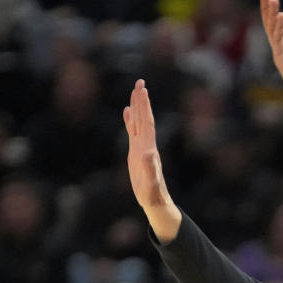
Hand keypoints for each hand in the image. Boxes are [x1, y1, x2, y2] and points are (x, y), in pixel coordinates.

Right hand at [123, 80, 180, 242]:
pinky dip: (129, 120)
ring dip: (136, 107)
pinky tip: (127, 112)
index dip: (144, 107)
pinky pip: (132, 132)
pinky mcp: (135, 153)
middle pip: (143, 118)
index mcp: (148, 148)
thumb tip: (148, 153)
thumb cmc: (153, 194)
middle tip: (140, 82)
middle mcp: (145, 144)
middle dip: (141, 100)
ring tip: (135, 91)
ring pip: (138, 122)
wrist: (155, 201)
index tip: (142, 90)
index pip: (146, 122)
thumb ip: (150, 169)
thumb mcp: (151, 183)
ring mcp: (140, 147)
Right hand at [259, 0, 282, 114]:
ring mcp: (281, 54)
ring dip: (271, 15)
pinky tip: (281, 16)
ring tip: (272, 1)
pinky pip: (278, 41)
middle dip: (267, 10)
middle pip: (271, 25)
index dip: (272, 10)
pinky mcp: (282, 61)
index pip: (278, 24)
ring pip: (272, 31)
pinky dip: (279, 28)